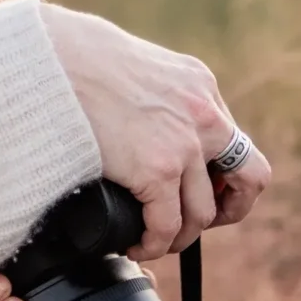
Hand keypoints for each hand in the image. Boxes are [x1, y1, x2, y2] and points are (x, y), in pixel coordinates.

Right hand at [38, 4, 271, 261]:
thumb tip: (141, 119)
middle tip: (199, 221)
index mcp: (199, 84)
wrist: (50, 60)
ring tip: (155, 238)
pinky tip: (135, 244)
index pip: (233, 139)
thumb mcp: (136, 66)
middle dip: (229, 208)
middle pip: (249, 177)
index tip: (202, 187)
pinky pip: (167, 225)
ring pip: (204, 212)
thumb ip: (156, 94)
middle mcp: (205, 114)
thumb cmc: (75, 57)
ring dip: (181, 234)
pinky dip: (153, 243)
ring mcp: (185, 144)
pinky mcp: (157, 169)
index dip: (222, 173)